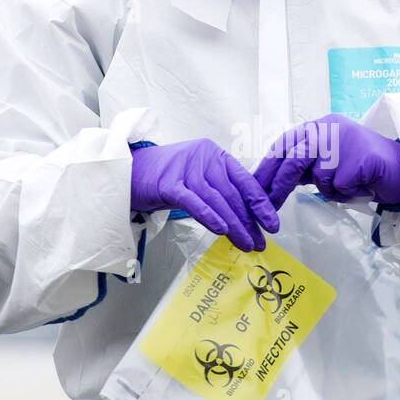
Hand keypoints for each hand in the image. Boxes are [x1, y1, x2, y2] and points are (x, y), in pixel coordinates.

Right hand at [130, 139, 278, 251]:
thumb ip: (220, 191)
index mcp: (215, 155)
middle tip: (259, 242)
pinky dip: (209, 216)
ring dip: (234, 225)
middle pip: (233, 193)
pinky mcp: (168, 183)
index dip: (260, 203)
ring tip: (245, 244)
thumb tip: (246, 218)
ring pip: (217, 200)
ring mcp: (185, 168)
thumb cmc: (164, 178)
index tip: (272, 224)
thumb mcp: (197, 179)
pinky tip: (221, 230)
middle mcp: (203, 157)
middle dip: (249, 221)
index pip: (245, 180)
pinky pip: (194, 201)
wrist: (127, 171)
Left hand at [253, 113, 399, 210]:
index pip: (285, 144)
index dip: (267, 167)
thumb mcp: (330, 163)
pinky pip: (338, 186)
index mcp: (320, 126)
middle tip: (266, 208)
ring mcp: (344, 140)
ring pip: (317, 175)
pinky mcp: (357, 157)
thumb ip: (306, 166)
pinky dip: (348, 193)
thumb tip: (273, 180)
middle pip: (293, 158)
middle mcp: (329, 128)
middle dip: (278, 186)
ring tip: (348, 187)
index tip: (253, 187)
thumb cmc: (364, 170)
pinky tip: (363, 185)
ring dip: (329, 188)